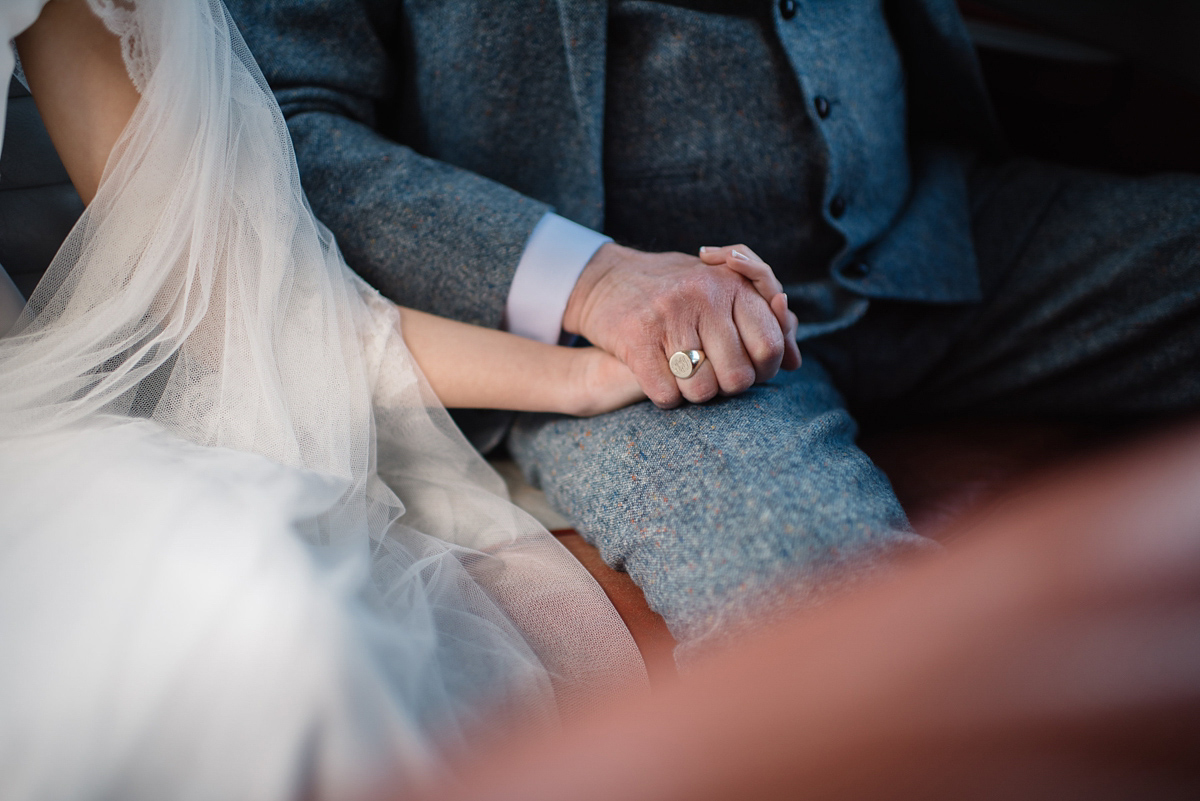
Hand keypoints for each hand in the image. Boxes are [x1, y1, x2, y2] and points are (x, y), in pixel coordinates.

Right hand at [563, 243, 800, 408]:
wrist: (607, 279)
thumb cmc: (675, 292)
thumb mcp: (722, 292)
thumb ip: (764, 322)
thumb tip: (796, 363)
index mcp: (732, 284)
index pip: (770, 346)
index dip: (764, 370)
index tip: (746, 368)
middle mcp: (704, 296)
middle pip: (738, 377)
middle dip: (726, 387)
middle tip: (712, 375)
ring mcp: (669, 316)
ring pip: (702, 390)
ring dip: (694, 395)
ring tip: (685, 376)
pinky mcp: (636, 339)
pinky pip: (667, 394)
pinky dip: (667, 397)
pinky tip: (661, 379)